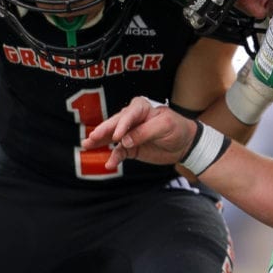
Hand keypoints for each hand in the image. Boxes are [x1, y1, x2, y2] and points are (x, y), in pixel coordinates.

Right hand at [82, 96, 198, 169]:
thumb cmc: (177, 128)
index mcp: (141, 108)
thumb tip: (124, 141)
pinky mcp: (130, 148)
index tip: (117, 136)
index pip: (128, 115)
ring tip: (87, 146)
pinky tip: (109, 164)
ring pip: (111, 137)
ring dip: (100, 142)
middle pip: (114, 124)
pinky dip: (114, 158)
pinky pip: (119, 152)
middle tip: (92, 137)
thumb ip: (145, 132)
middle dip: (103, 131)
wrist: (185, 144)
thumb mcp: (165, 127)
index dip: (121, 124)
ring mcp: (129, 134)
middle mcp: (132, 119)